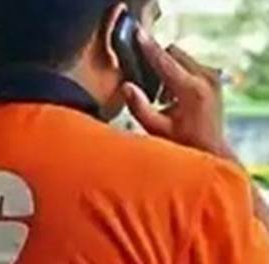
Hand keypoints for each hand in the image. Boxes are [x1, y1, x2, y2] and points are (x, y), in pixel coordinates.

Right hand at [123, 29, 230, 157]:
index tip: (138, 35)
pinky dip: (178, 75)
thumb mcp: (156, 129)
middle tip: (153, 93)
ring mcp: (213, 77)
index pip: (164, 62)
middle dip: (159, 65)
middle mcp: (207, 79)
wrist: (210, 150)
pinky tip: (175, 99)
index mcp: (191, 91)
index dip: (149, 48)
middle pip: (174, 53)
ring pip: (181, 57)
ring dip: (168, 71)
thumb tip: (126, 86)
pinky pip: (190, 65)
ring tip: (165, 100)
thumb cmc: (182, 143)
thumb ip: (139, 108)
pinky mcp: (215, 78)